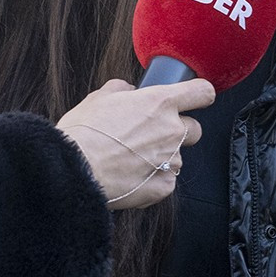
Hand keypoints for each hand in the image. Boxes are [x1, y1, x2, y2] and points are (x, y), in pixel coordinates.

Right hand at [57, 78, 213, 209]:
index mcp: (160, 102)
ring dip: (162, 157)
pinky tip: (132, 176)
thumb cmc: (84, 132)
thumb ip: (121, 90)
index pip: (202, 92)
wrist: (73, 169)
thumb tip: (128, 91)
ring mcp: (170, 160)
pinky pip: (166, 181)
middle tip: (151, 134)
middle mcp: (172, 130)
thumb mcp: (99, 98)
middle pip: (195, 128)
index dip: (199, 94)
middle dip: (179, 130)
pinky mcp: (162, 186)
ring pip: (177, 157)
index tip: (193, 98)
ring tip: (132, 159)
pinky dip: (154, 180)